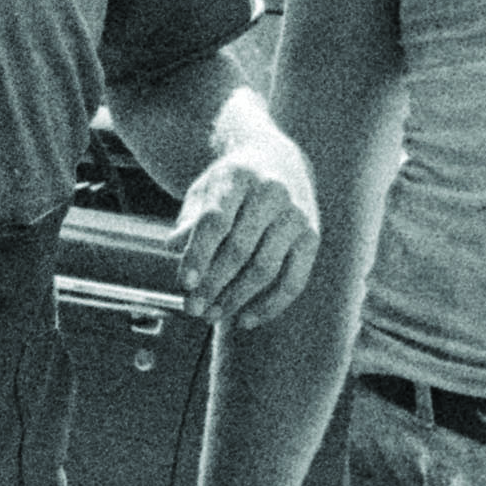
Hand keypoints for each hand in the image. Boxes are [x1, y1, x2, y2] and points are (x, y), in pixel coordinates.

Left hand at [171, 135, 318, 330]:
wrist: (278, 165)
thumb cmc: (231, 188)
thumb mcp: (204, 192)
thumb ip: (190, 219)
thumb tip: (174, 246)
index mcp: (239, 176)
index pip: (216, 221)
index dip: (199, 254)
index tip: (184, 283)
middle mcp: (272, 192)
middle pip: (239, 248)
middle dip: (213, 284)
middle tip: (192, 309)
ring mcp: (295, 215)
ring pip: (264, 268)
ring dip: (236, 299)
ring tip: (213, 315)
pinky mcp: (311, 237)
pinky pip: (292, 281)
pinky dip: (269, 306)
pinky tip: (245, 320)